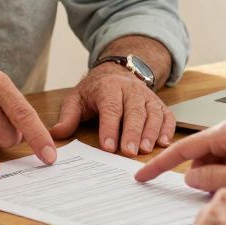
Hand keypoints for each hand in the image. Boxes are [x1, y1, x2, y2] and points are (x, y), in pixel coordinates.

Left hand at [50, 61, 173, 156]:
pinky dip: (168, 129)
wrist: (116, 72)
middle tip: (129, 152)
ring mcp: (147, 96)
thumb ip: (68, 116)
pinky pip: (167, 115)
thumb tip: (57, 133)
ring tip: (145, 150)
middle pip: (134, 111)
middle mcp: (130, 90)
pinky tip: (164, 143)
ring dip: (150, 132)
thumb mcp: (77, 99)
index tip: (108, 147)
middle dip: (132, 133)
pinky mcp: (158, 103)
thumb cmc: (95, 91)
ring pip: (152, 113)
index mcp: (108, 88)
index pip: (110, 108)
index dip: (109, 128)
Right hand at [134, 119, 225, 197]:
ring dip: (216, 178)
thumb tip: (189, 178)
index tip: (142, 174)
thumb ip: (209, 178)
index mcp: (225, 133)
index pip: (182, 148)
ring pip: (213, 161)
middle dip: (199, 177)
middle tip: (214, 193)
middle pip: (198, 156)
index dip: (160, 164)